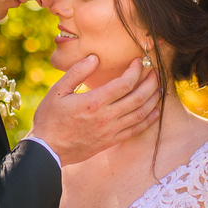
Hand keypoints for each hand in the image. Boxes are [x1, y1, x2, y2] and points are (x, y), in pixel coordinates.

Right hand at [28, 56, 160, 165]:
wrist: (47, 150)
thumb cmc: (49, 118)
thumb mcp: (57, 91)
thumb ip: (77, 72)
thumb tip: (94, 58)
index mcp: (94, 102)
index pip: (124, 83)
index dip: (135, 71)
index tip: (139, 62)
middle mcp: (106, 117)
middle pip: (138, 97)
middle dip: (150, 82)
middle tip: (155, 72)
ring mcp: (110, 130)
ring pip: (140, 114)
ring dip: (153, 99)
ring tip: (159, 88)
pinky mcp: (111, 140)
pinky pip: (136, 130)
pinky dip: (149, 120)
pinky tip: (155, 112)